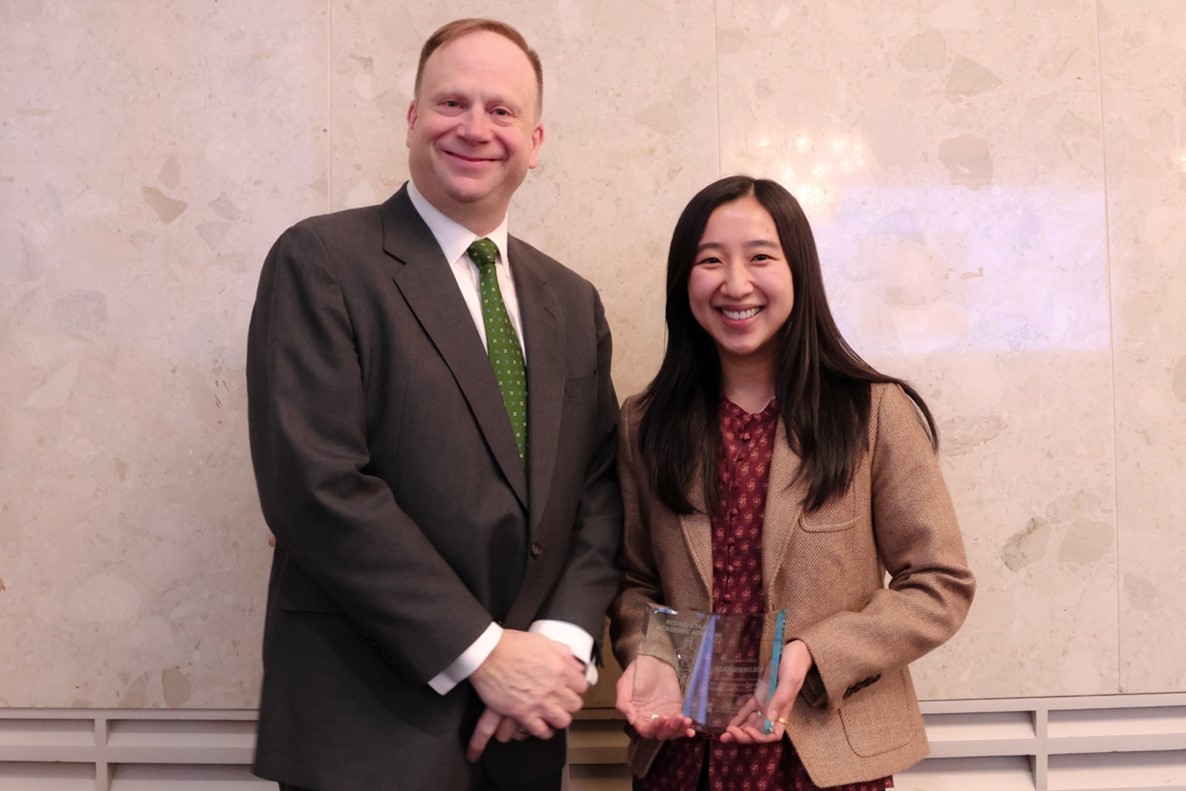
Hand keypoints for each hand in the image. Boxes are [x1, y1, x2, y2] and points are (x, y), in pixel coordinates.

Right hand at [466, 630, 586, 757]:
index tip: (570, 687)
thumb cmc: (511, 645)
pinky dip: (544, 731)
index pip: (582, 686)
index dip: (576, 687)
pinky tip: (543, 726)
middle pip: (575, 705)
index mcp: (560, 669)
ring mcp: (538, 703)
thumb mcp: (543, 640)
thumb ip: (563, 653)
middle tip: (562, 700)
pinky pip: (541, 730)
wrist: (487, 654)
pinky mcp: (522, 713)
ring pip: (562, 721)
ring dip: (559, 718)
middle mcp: (552, 688)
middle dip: (569, 703)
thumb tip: (575, 664)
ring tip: (553, 714)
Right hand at [616, 656, 694, 739]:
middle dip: (669, 730)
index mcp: (638, 717)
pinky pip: (681, 724)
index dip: (654, 728)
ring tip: (686, 720)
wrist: (653, 660)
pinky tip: (691, 729)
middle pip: (661, 734)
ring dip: (679, 730)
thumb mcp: (624, 685)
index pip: (646, 731)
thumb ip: (624, 704)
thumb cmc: (636, 673)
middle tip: (677, 718)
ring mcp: (665, 715)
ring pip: (672, 732)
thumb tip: (632, 721)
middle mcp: (651, 720)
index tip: (661, 718)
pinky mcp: (676, 709)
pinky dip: (686, 729)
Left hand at [719, 640, 812, 744]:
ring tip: (724, 736)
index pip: (773, 734)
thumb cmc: (795, 665)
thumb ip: (780, 699)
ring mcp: (766, 703)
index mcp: (783, 711)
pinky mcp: (760, 694)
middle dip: (744, 736)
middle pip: (759, 730)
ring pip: (751, 722)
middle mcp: (774, 710)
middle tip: (728, 735)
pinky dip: (739, 717)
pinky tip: (730, 723)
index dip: (760, 737)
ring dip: (739, 730)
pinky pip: (748, 709)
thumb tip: (769, 719)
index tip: (747, 731)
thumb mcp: (789, 680)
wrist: (794, 651)